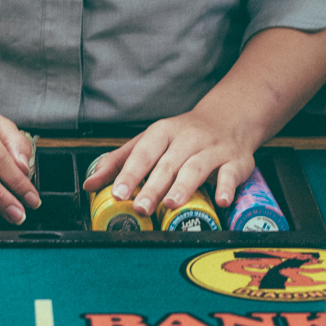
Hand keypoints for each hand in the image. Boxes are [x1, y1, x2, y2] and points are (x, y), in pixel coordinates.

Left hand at [82, 108, 256, 214]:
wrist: (228, 118)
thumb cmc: (181, 136)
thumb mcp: (149, 141)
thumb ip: (119, 162)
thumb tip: (90, 185)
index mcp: (162, 133)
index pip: (142, 153)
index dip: (129, 174)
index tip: (118, 192)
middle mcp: (187, 139)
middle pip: (167, 164)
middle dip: (152, 187)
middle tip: (140, 207)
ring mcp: (212, 149)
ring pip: (196, 168)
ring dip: (183, 187)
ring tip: (171, 204)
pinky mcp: (235, 161)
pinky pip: (230, 174)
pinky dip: (225, 187)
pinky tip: (220, 201)